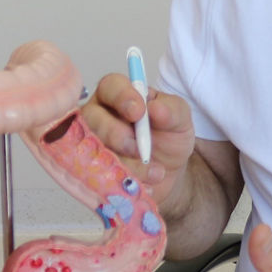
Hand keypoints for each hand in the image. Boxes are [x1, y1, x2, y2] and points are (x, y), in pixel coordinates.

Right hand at [81, 72, 194, 204]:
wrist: (168, 175)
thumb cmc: (168, 139)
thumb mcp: (180, 121)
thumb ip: (172, 110)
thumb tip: (156, 108)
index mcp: (118, 95)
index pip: (110, 86)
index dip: (122, 97)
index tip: (139, 112)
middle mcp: (98, 116)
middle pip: (92, 117)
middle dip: (117, 135)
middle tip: (141, 150)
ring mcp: (90, 144)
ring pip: (94, 149)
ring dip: (126, 164)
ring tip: (154, 172)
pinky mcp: (91, 170)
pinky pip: (96, 176)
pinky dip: (122, 182)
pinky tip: (143, 185)